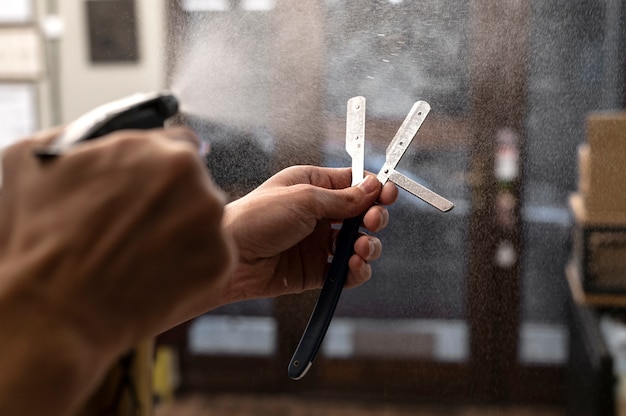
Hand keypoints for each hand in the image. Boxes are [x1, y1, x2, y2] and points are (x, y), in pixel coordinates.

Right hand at [0, 127, 234, 414]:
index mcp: (164, 153)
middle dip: (171, 200)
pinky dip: (189, 266)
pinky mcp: (219, 265)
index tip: (148, 185)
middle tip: (136, 226)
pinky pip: (209, 258)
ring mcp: (214, 228)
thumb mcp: (37, 160)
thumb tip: (98, 138)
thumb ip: (82, 136)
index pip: (180, 145)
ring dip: (181, 232)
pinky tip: (153, 275)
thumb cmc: (37, 237)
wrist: (52, 312)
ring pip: (204, 222)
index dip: (159, 167)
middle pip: (194, 185)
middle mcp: (198, 184)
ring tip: (139, 254)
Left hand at [220, 165, 397, 304]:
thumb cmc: (257, 218)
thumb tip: (374, 188)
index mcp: (313, 186)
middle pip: (362, 215)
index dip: (375, 189)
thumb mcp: (303, 199)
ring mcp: (318, 243)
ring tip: (360, 248)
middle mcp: (319, 213)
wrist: (231, 257)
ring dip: (369, 246)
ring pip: (359, 244)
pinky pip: (347, 271)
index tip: (389, 194)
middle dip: (374, 218)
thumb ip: (342, 198)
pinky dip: (358, 270)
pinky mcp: (316, 270)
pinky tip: (355, 266)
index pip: (354, 184)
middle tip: (372, 221)